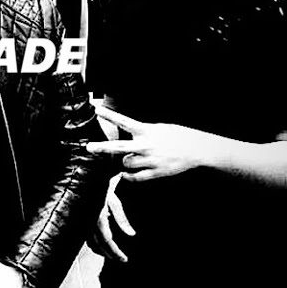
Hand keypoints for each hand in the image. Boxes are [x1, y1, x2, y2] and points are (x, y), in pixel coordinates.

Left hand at [85, 104, 227, 182]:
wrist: (197, 149)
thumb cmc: (178, 136)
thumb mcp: (159, 127)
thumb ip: (142, 132)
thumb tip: (128, 136)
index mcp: (147, 131)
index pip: (124, 121)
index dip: (109, 115)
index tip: (96, 109)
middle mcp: (147, 145)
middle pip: (119, 148)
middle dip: (102, 147)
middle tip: (89, 147)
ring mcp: (150, 160)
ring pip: (126, 163)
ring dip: (124, 161)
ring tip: (129, 158)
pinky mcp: (156, 173)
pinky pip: (136, 178)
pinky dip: (128, 177)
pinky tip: (125, 174)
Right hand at [87, 174, 134, 262]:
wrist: (87, 176)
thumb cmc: (101, 186)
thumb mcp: (114, 202)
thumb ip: (121, 220)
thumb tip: (131, 234)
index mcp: (97, 217)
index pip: (106, 240)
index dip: (115, 252)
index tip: (124, 259)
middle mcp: (88, 221)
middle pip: (97, 245)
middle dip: (109, 254)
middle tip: (120, 258)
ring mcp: (83, 221)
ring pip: (91, 242)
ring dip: (101, 249)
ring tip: (111, 253)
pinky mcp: (81, 220)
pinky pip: (87, 235)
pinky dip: (95, 241)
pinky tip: (102, 242)